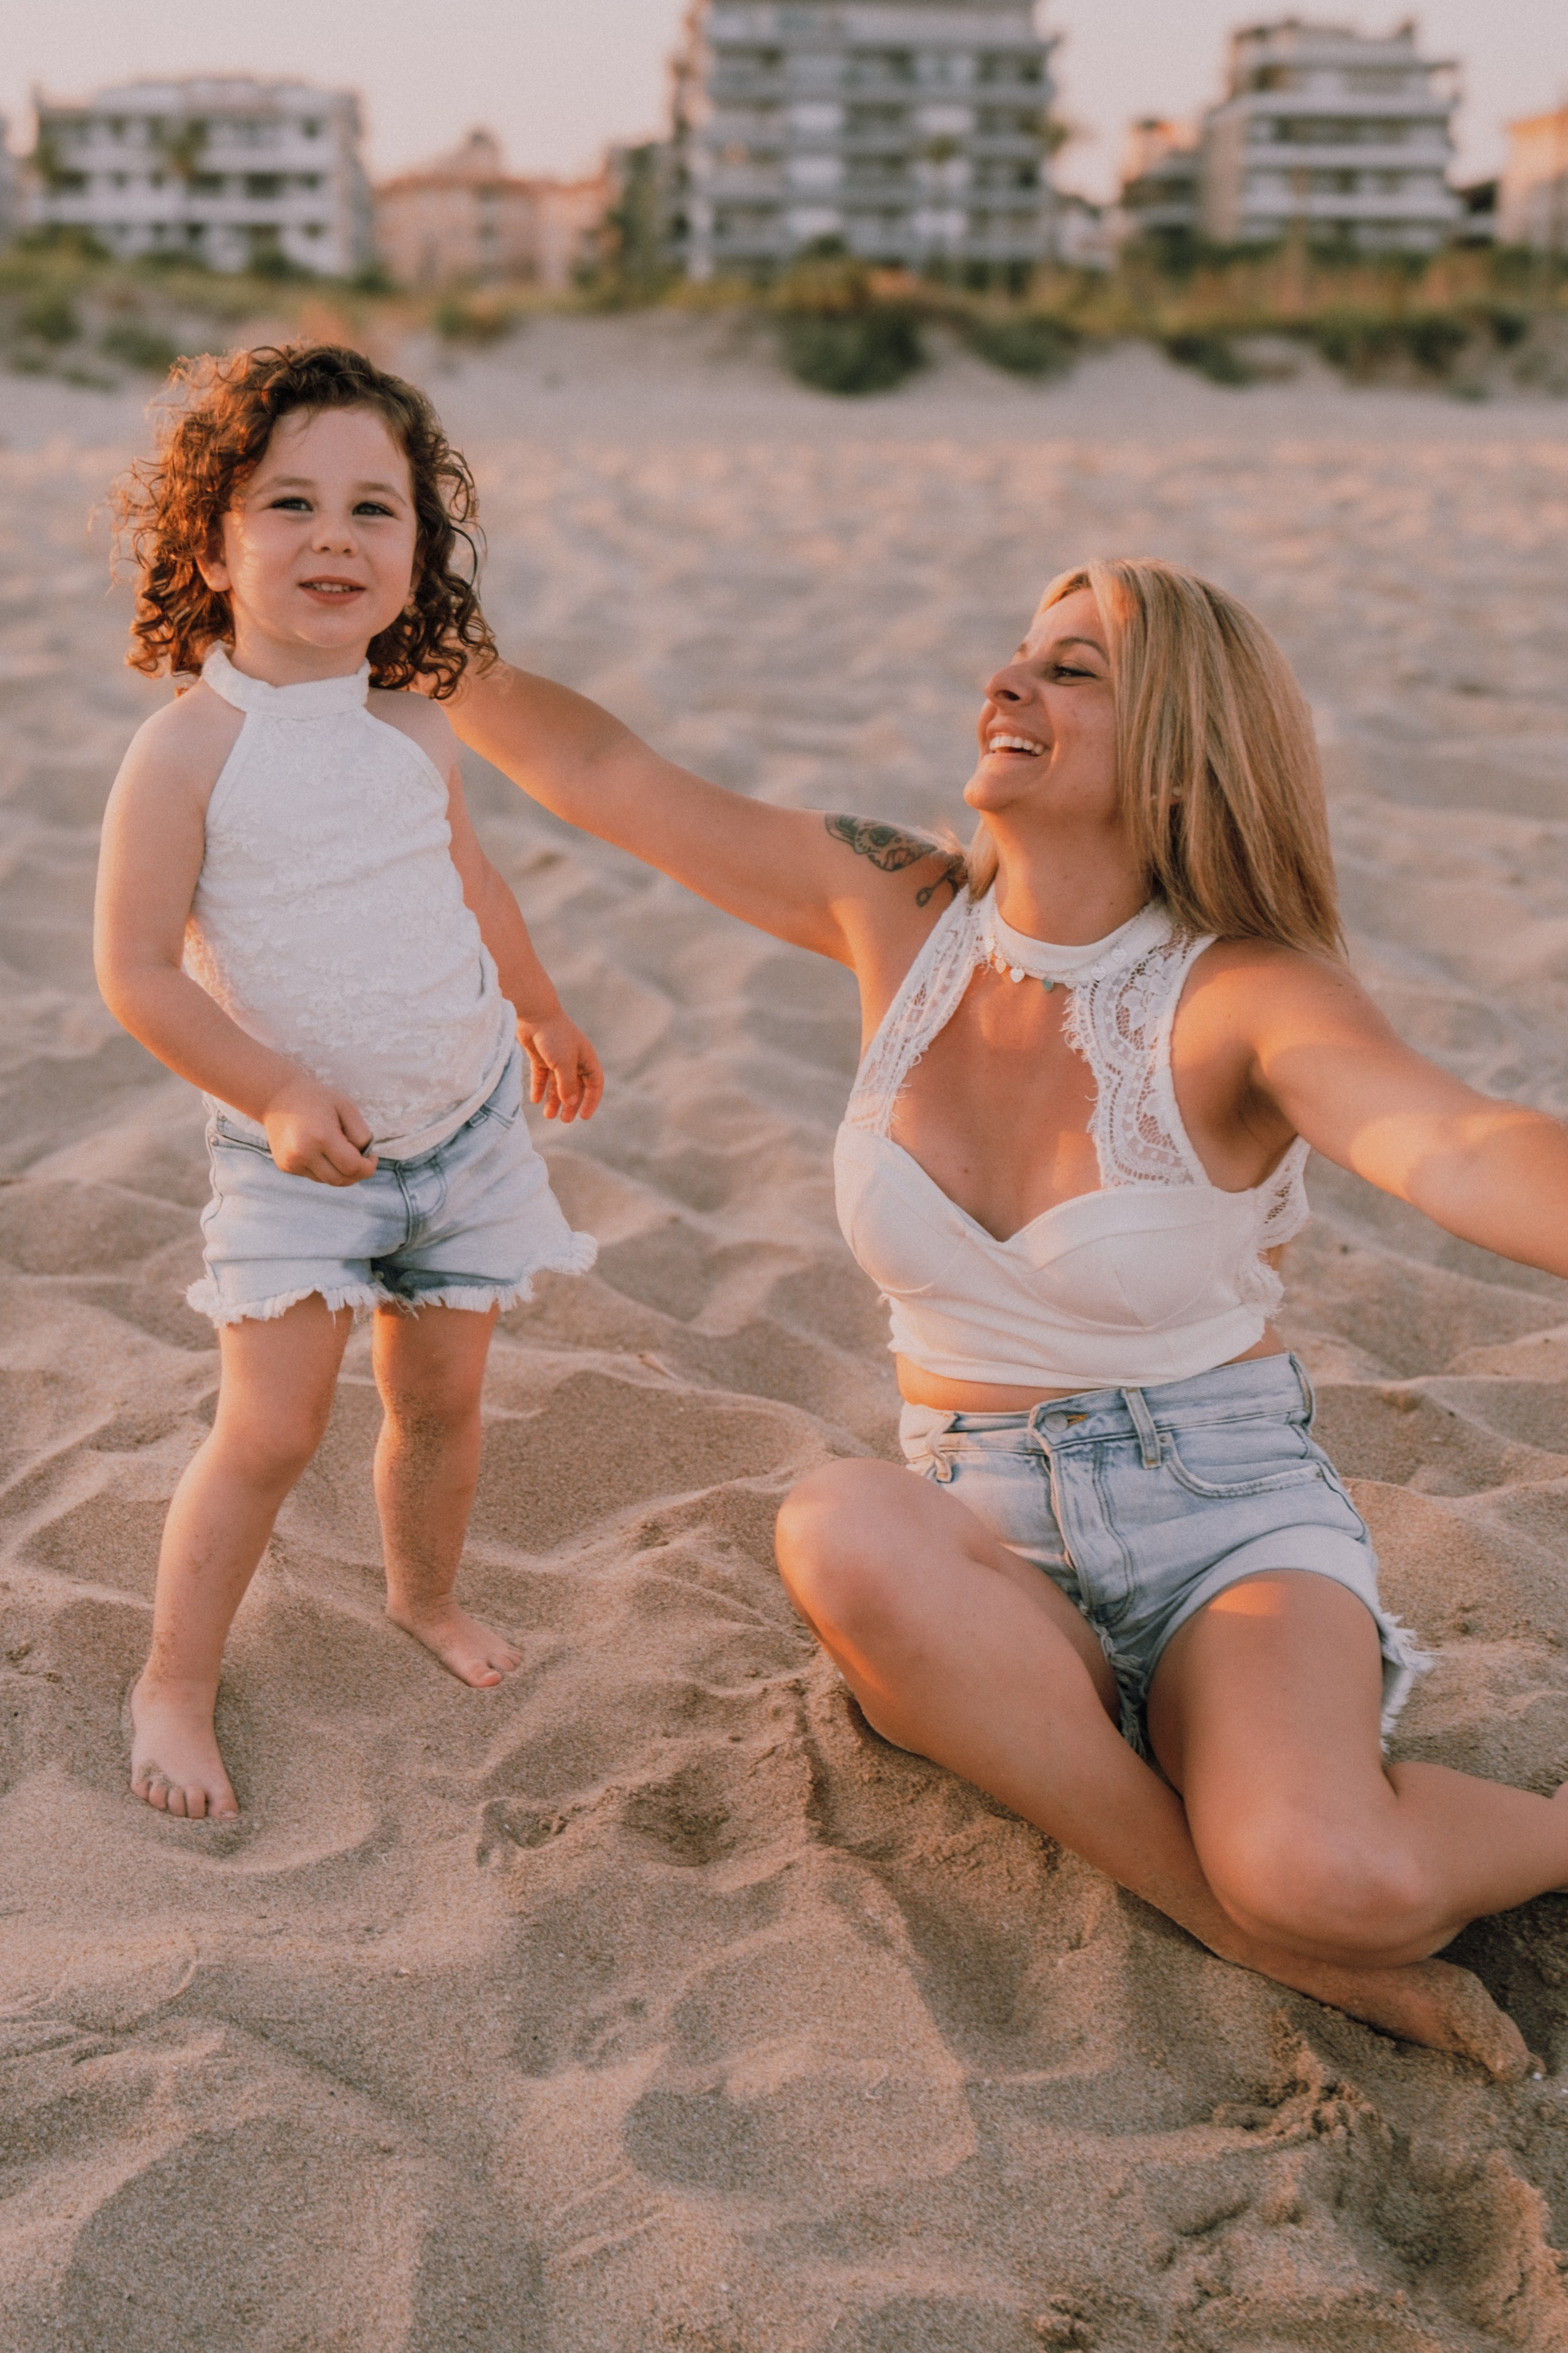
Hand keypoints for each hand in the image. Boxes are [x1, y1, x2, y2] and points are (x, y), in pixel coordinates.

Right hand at [260, 1074, 378, 1184]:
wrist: (277, 1096)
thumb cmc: (316, 1099)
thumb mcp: (346, 1107)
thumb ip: (361, 1134)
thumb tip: (365, 1157)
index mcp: (321, 1136)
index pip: (352, 1167)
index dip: (368, 1168)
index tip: (372, 1158)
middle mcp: (304, 1153)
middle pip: (340, 1180)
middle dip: (356, 1174)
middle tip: (361, 1160)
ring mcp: (292, 1162)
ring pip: (328, 1180)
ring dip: (340, 1171)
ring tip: (339, 1150)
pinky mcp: (285, 1166)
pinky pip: (314, 1176)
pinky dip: (324, 1168)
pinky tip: (320, 1150)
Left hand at [518, 1013, 603, 1123]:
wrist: (534, 1013)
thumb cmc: (553, 1036)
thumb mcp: (563, 1063)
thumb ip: (568, 1085)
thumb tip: (571, 1105)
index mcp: (586, 1058)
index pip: (595, 1083)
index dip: (591, 1100)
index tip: (584, 1116)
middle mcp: (573, 1059)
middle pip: (575, 1087)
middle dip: (570, 1104)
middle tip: (564, 1120)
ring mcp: (556, 1058)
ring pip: (557, 1084)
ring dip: (554, 1100)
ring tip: (548, 1115)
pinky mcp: (540, 1056)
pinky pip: (541, 1076)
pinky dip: (539, 1088)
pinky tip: (535, 1100)